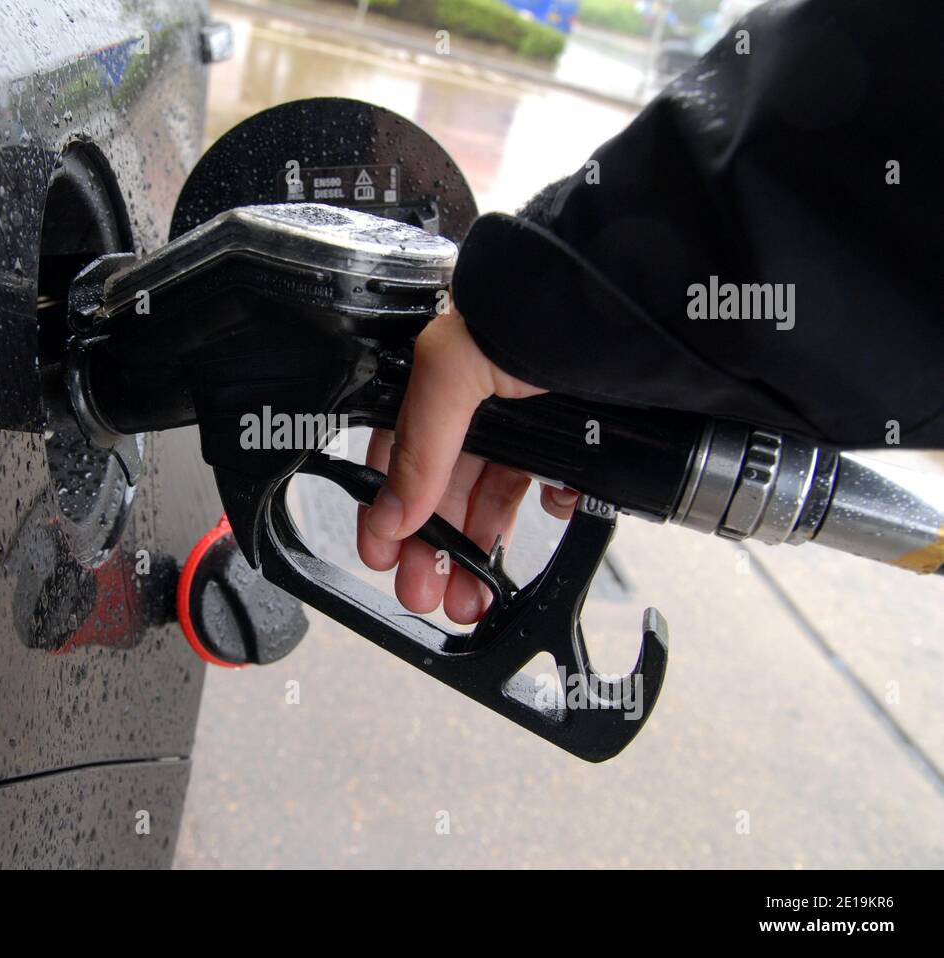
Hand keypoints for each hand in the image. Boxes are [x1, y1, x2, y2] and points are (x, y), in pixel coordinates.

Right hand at [356, 308, 577, 622]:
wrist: (638, 298)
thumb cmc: (543, 306)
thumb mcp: (454, 367)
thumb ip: (418, 443)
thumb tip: (392, 513)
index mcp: (439, 379)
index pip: (398, 455)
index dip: (388, 508)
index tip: (382, 555)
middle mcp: (482, 400)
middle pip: (446, 490)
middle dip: (432, 549)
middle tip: (424, 594)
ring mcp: (532, 419)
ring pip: (497, 497)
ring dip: (481, 550)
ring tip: (472, 596)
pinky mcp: (579, 433)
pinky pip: (556, 485)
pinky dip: (551, 507)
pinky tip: (547, 514)